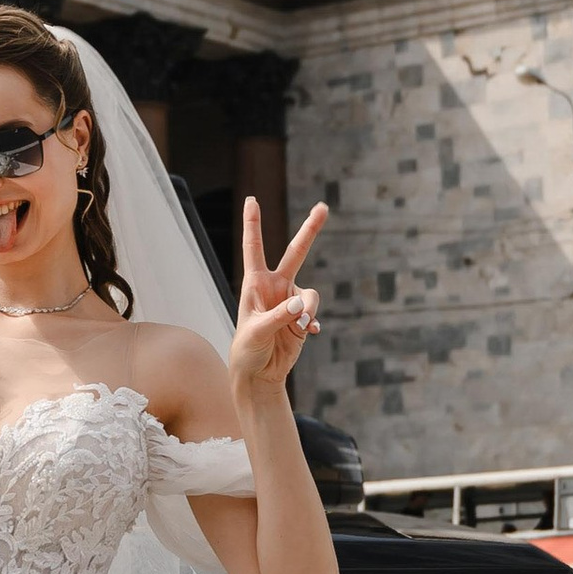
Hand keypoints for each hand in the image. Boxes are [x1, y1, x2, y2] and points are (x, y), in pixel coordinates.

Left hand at [229, 197, 328, 396]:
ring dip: (308, 310)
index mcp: (255, 283)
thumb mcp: (257, 332)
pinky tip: (308, 334)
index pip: (255, 248)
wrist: (259, 373)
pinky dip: (313, 322)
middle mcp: (275, 286)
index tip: (252, 200)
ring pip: (311, 294)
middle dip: (310, 230)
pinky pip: (315, 313)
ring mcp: (291, 301)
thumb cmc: (248, 350)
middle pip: (296, 252)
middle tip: (324, 207)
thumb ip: (279, 316)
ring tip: (299, 328)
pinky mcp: (303, 318)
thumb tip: (301, 304)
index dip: (253, 224)